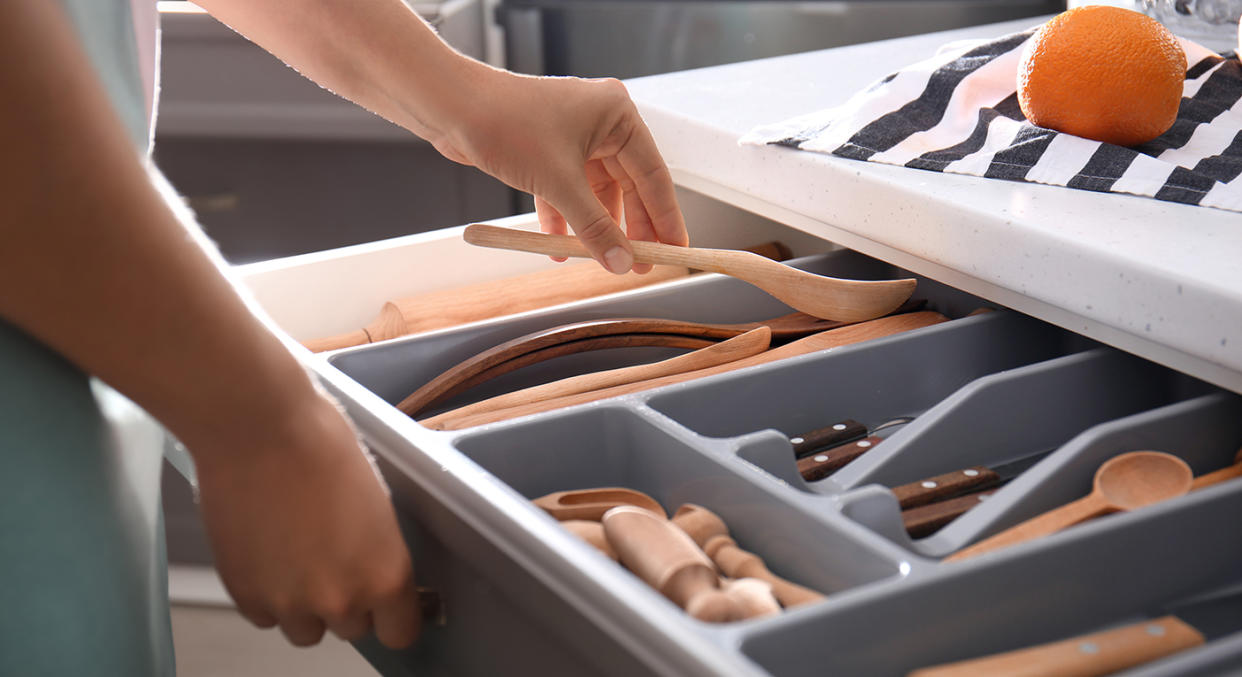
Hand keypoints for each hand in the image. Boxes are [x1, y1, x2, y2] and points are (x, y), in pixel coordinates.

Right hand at [192, 391, 419, 648]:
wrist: (258, 429)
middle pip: (352, 629)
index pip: (401, 632)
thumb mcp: (376, 503)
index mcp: (385, 575)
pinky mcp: (245, 594)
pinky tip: (268, 555)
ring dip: (305, 605)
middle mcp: (340, 600)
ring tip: (297, 558)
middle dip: (347, 601)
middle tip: (334, 560)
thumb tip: (373, 570)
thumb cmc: (322, 446)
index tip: (388, 606)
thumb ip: (377, 551)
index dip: (394, 616)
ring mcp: (289, 602)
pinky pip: (264, 615)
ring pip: (305, 629)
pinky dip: (267, 595)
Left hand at [432, 68, 688, 273]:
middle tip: (639, 265)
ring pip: (595, 193)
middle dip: (630, 228)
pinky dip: (564, 219)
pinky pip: (567, 192)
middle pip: (628, 187)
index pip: (654, 175)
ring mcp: (574, 137)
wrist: (450, 107)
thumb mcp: (559, 184)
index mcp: (617, 115)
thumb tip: (621, 262)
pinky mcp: (548, 151)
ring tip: (601, 261)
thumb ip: (595, 228)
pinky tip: (557, 247)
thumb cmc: (504, 123)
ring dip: (594, 228)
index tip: (675, 250)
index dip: (664, 218)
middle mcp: (600, 123)